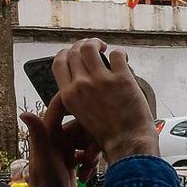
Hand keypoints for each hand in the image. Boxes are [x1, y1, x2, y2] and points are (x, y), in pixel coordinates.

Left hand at [20, 96, 94, 186]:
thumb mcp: (46, 162)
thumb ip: (39, 137)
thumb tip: (24, 113)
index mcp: (47, 135)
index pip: (60, 108)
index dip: (74, 101)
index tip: (92, 99)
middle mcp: (54, 140)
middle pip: (79, 124)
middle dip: (90, 136)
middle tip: (92, 154)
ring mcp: (63, 152)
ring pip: (85, 138)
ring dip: (92, 150)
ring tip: (90, 165)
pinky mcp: (71, 163)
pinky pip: (86, 152)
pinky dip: (91, 161)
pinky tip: (88, 174)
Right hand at [49, 41, 157, 163]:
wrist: (127, 143)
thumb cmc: (108, 134)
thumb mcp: (81, 115)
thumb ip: (78, 96)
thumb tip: (80, 78)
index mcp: (69, 95)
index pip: (58, 63)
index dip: (66, 52)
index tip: (74, 51)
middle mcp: (81, 85)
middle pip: (74, 51)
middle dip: (83, 44)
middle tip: (94, 47)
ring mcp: (101, 80)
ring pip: (90, 47)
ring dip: (97, 43)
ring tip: (105, 48)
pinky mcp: (121, 78)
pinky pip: (116, 54)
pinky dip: (120, 53)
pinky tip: (123, 59)